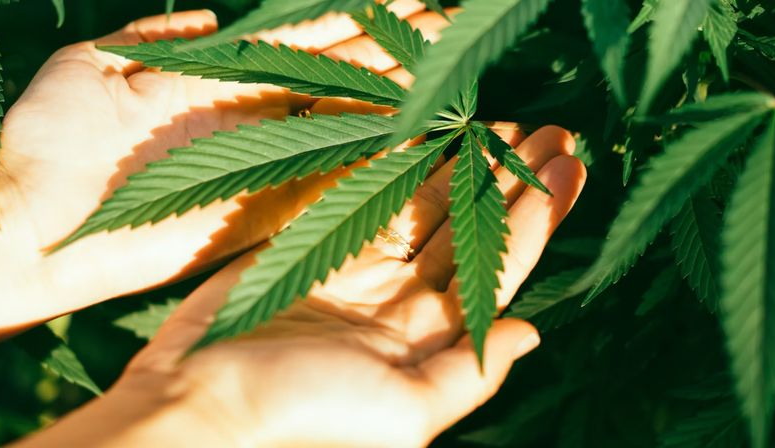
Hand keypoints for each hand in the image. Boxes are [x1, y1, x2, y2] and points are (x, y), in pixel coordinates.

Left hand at [0, 3, 436, 309]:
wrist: (28, 219)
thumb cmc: (48, 135)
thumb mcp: (93, 62)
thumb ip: (155, 37)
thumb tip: (214, 21)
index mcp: (212, 78)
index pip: (298, 40)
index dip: (349, 18)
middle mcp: (247, 117)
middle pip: (335, 76)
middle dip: (391, 50)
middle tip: (448, 26)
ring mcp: (260, 163)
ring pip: (342, 122)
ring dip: (394, 96)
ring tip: (446, 68)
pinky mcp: (260, 210)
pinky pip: (326, 180)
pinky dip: (369, 159)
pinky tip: (414, 134)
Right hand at [27, 125, 585, 446]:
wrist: (204, 402)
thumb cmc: (307, 416)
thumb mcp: (404, 413)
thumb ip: (469, 374)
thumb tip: (532, 333)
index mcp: (433, 344)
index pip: (499, 269)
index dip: (537, 221)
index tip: (569, 172)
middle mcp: (405, 304)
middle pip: (473, 231)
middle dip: (513, 184)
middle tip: (553, 136)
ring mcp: (363, 270)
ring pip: (428, 207)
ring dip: (468, 168)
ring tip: (506, 124)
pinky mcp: (320, 244)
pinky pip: (372, 196)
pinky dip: (404, 166)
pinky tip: (436, 136)